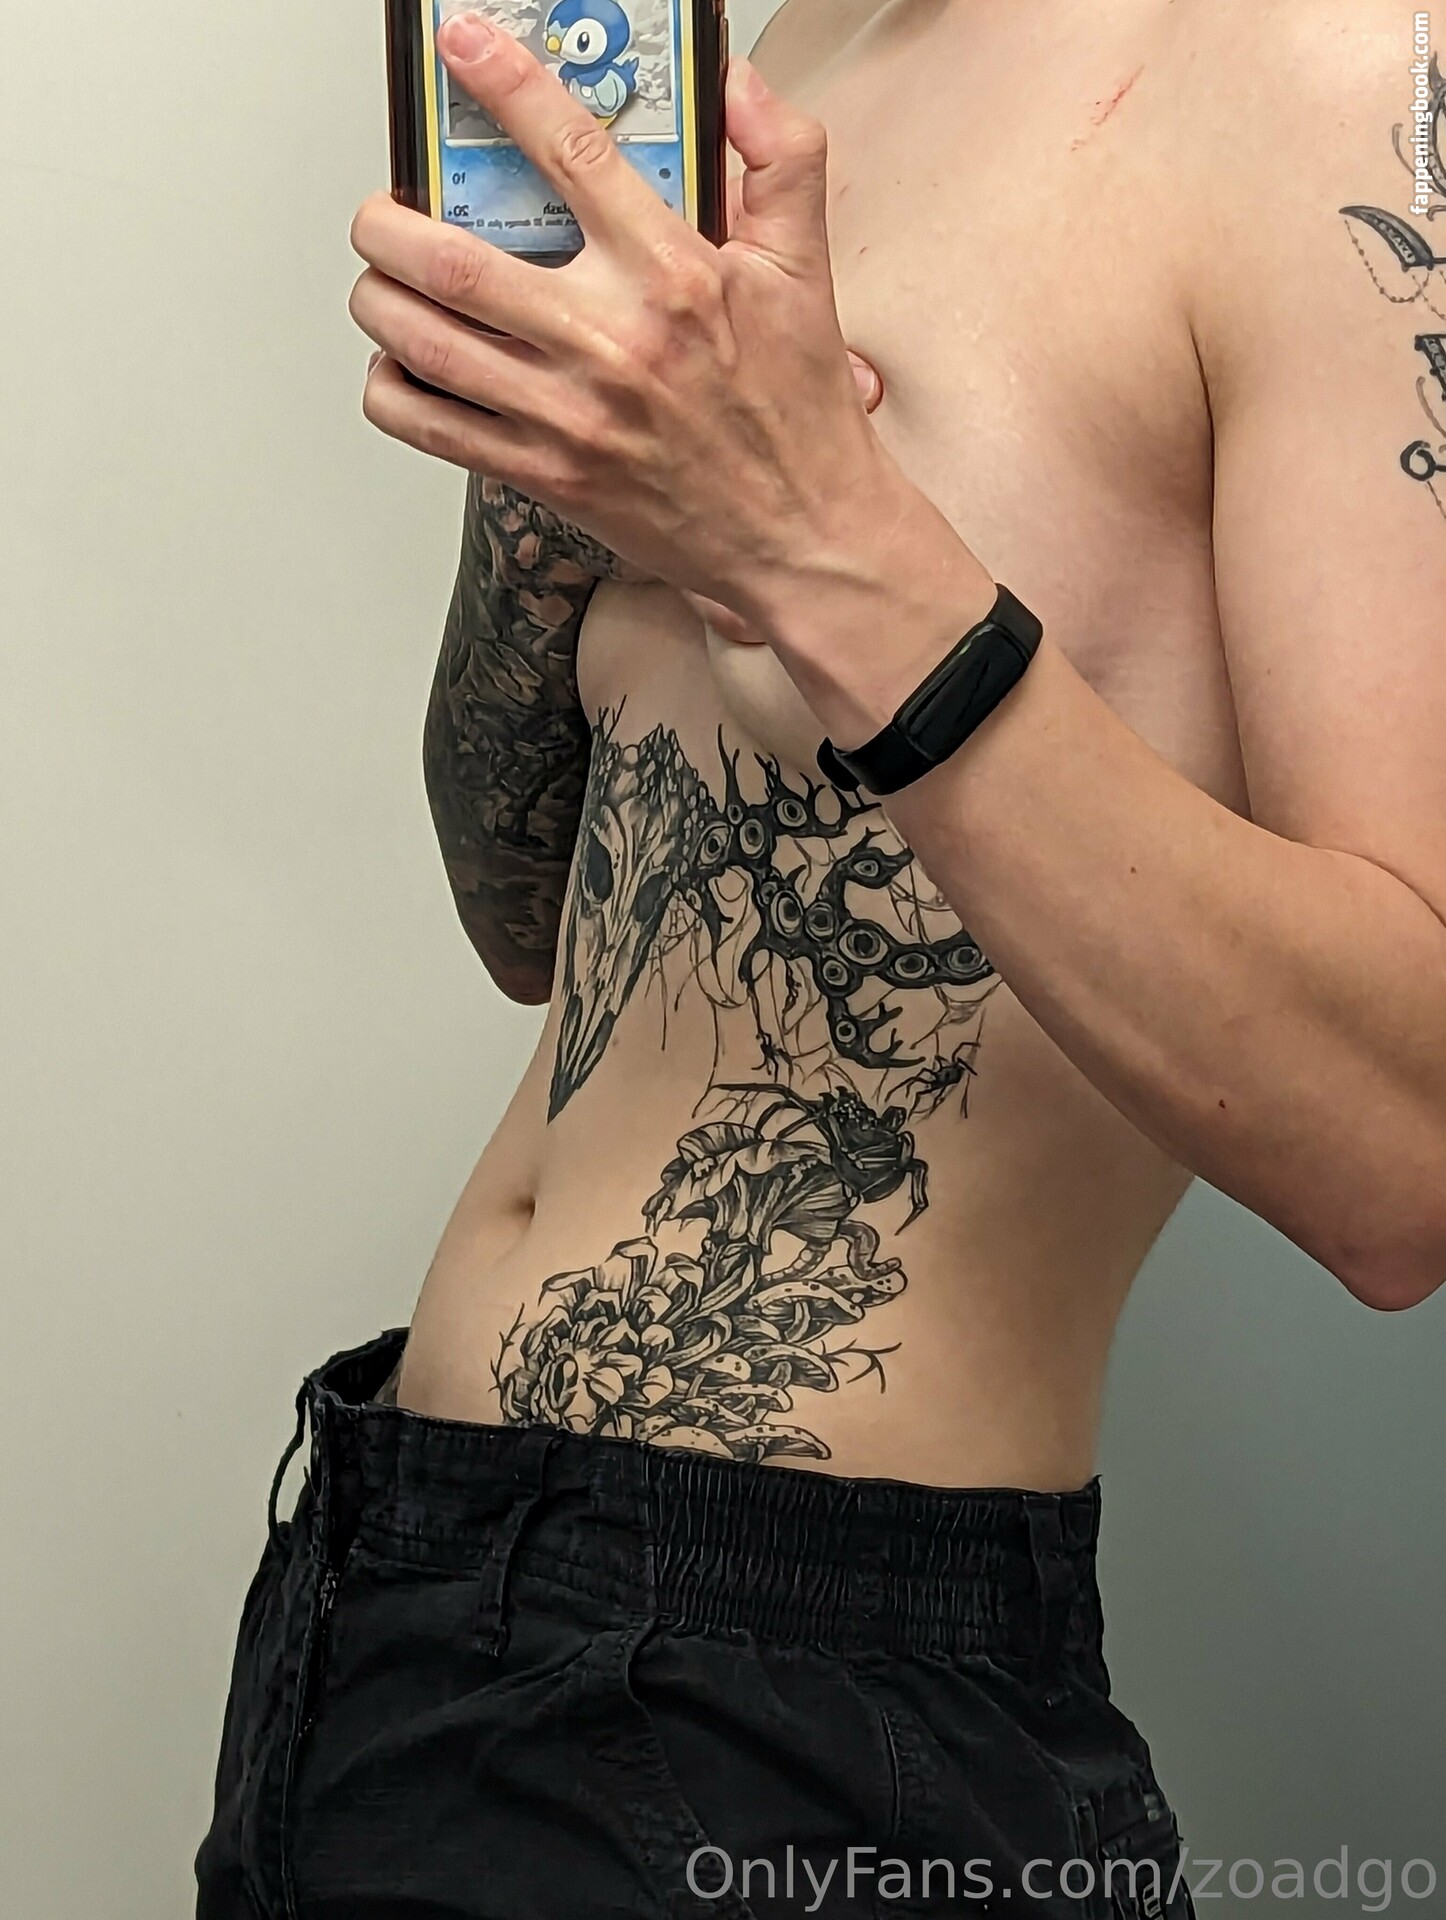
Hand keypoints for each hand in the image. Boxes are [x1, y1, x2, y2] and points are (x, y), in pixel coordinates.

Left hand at [348, 14, 948, 660]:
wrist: (801, 536)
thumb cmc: (797, 414)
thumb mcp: (808, 270)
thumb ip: (781, 159)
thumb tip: (736, 84)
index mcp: (672, 273)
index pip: (570, 151)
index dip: (504, 84)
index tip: (463, 47)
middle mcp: (610, 341)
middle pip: (449, 258)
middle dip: (386, 222)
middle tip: (383, 211)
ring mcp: (570, 415)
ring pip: (424, 340)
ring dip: (376, 300)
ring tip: (379, 282)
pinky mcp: (548, 476)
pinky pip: (432, 428)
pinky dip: (392, 390)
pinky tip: (400, 368)